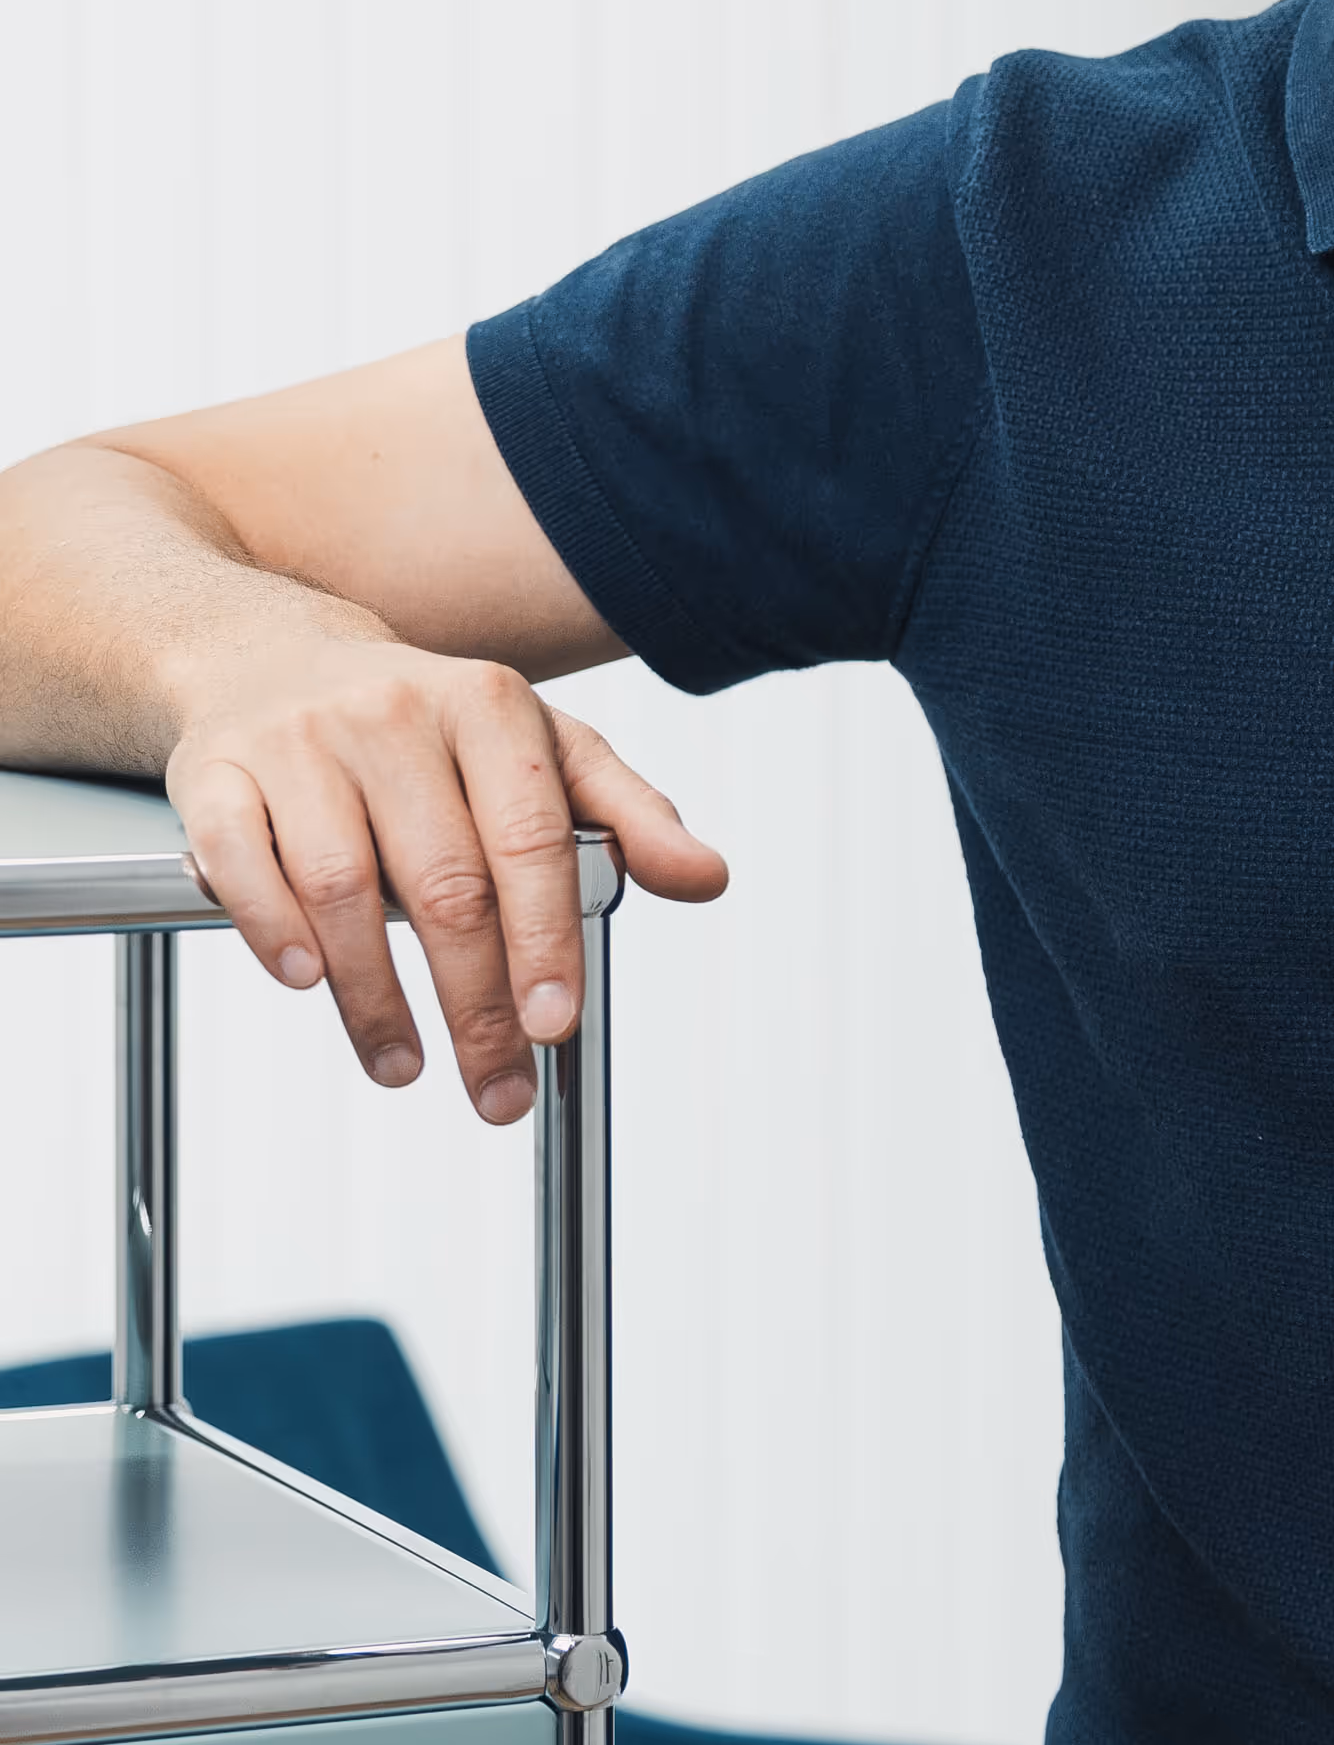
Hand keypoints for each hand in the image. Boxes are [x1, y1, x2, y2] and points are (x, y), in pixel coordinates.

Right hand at [166, 637, 725, 1123]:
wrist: (271, 657)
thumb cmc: (429, 725)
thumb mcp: (542, 748)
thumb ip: (629, 815)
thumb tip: (707, 878)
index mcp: (489, 706)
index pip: (531, 841)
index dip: (545, 942)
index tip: (555, 1025)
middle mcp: (394, 714)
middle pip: (444, 883)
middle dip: (476, 1004)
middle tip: (497, 1087)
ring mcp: (299, 740)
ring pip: (342, 885)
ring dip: (375, 995)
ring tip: (405, 1064)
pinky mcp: (214, 770)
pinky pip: (240, 860)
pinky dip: (273, 927)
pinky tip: (308, 981)